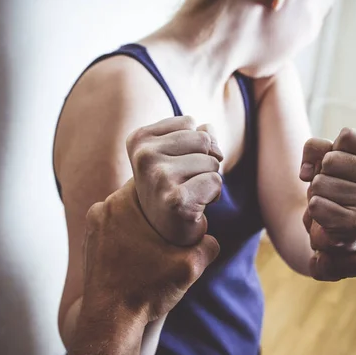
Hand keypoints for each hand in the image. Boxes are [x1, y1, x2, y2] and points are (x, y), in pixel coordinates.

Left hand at [70, 179, 219, 354]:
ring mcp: (92, 229)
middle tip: (174, 222)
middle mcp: (101, 210)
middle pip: (137, 196)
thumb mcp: (189, 267)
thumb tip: (211, 238)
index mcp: (122, 204)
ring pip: (124, 213)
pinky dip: (127, 237)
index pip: (151, 179)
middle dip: (156, 206)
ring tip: (159, 241)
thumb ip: (207, 245)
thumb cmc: (145, 290)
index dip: (170, 187)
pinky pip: (113, 230)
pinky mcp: (88, 246)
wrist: (110, 322)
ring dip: (141, 222)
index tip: (181, 201)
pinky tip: (142, 255)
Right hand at [126, 116, 223, 245]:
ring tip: (189, 194)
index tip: (176, 166)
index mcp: (139, 139)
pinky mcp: (175, 200)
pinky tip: (194, 207)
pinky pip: (215, 181)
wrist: (165, 232)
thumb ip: (196, 134)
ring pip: (212, 161)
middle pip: (203, 139)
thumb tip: (209, 129)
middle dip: (205, 161)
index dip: (193, 146)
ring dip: (208, 179)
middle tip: (186, 182)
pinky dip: (213, 195)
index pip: (190, 122)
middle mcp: (144, 156)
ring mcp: (158, 178)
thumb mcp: (180, 153)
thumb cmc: (174, 187)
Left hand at [301, 128, 355, 252]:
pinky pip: (316, 206)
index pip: (347, 136)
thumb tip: (306, 172)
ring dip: (316, 198)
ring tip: (335, 211)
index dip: (333, 151)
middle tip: (338, 198)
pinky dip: (315, 215)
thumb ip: (317, 151)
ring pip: (318, 183)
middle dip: (322, 178)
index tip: (342, 171)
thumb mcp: (334, 165)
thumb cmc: (341, 198)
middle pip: (328, 160)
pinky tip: (331, 225)